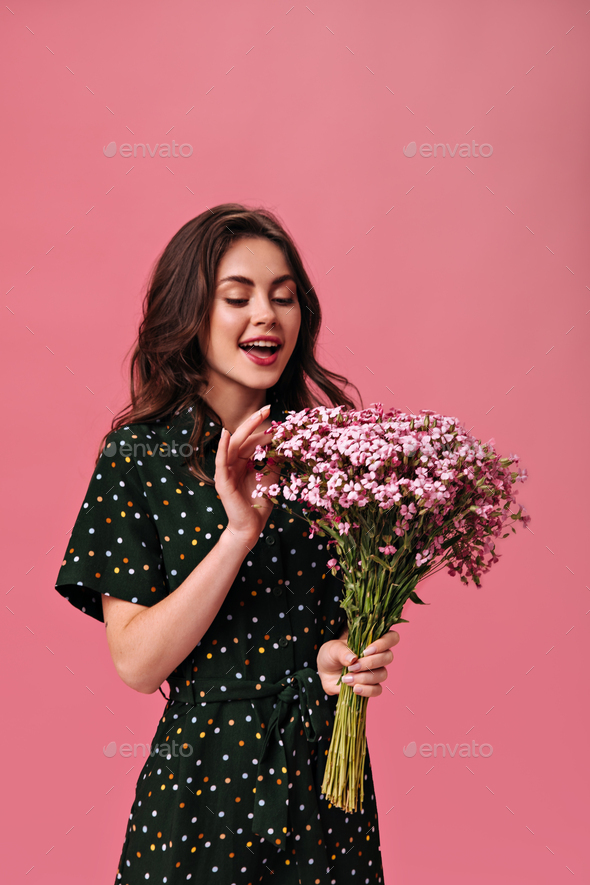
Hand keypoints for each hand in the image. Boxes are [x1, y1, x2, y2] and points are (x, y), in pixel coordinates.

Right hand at [214, 404, 280, 545]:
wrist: (252, 526)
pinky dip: (222, 447)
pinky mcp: (222, 481)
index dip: (265, 430)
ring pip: (232, 445)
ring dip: (244, 429)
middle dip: (254, 422)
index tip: (280, 420)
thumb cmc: (260, 502)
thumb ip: (275, 459)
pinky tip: (225, 434)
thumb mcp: (272, 475)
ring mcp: (225, 471)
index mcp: (242, 462)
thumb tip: (286, 441)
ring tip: (256, 416)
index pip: (252, 441)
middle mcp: (232, 463)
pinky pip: (220, 461)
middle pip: (242, 438)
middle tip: (268, 408)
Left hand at [316, 629, 399, 697]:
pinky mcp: (371, 686)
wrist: (324, 672)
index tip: (366, 651)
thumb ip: (342, 651)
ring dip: (365, 677)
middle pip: (388, 657)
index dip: (384, 643)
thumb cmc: (331, 655)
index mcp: (371, 641)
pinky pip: (377, 690)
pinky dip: (367, 690)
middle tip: (352, 667)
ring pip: (382, 674)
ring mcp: (375, 671)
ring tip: (347, 678)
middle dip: (370, 663)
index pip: (391, 638)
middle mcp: (377, 656)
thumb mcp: (332, 649)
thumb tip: (353, 658)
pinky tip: (355, 689)